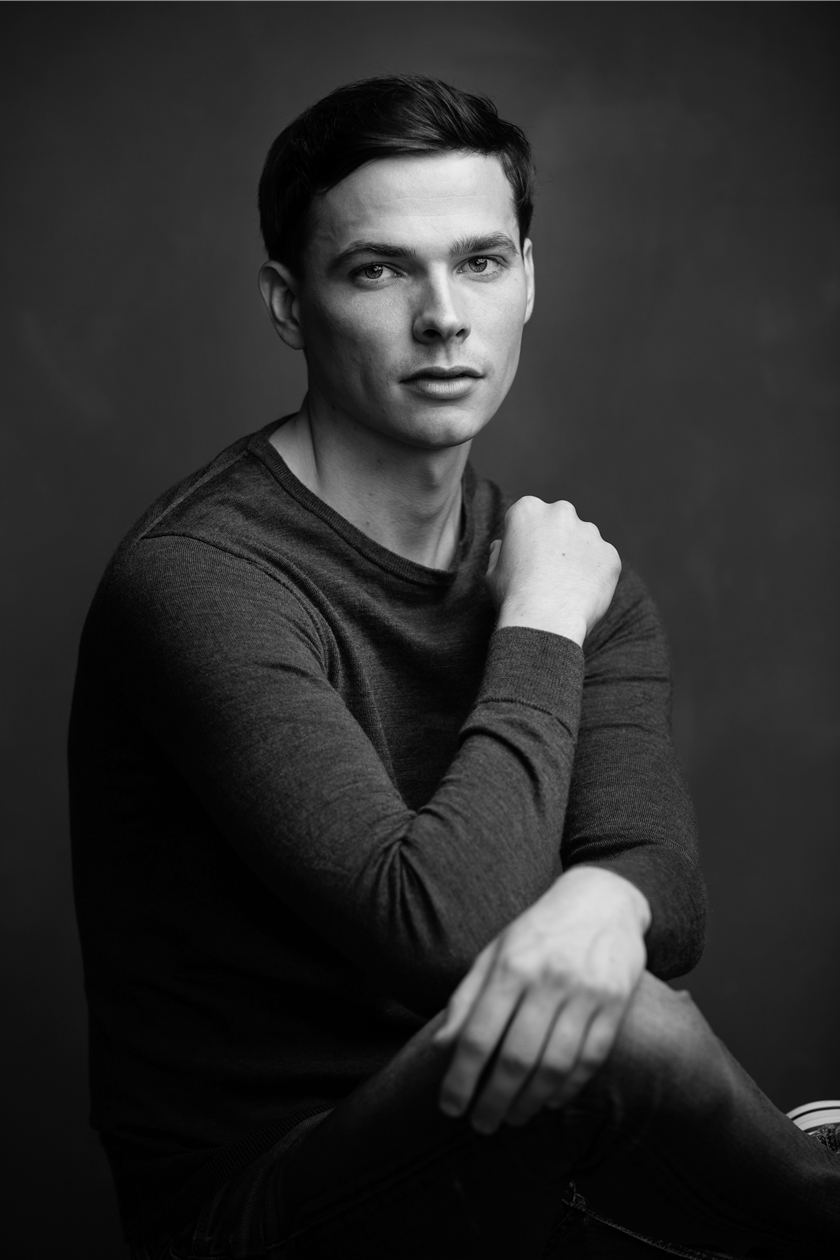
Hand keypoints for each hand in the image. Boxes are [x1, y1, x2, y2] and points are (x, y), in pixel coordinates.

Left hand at [434, 867, 648, 1133]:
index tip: (450, 1107)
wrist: (603, 900)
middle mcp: (548, 979)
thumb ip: (467, 998)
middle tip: (481, 1124)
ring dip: (530, 1102)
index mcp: (511, 965)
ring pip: (555, 1065)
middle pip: (517, 1058)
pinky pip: (591, 1058)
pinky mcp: (616, 1003)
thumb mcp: (495, 952)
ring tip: (513, 1117)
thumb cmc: (539, 932)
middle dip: (494, 1101)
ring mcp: (586, 992)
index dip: (461, 1078)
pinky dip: (569, 1088)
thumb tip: (440, 1046)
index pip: (479, 1035)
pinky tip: (550, 1101)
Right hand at [486, 497, 619, 644]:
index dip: (526, 541)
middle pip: (559, 523)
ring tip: (565, 587)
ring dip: (577, 557)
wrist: (545, 621)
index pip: (528, 518)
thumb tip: (501, 546)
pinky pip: (602, 562)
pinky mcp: (610, 554)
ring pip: (584, 541)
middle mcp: (561, 512)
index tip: (526, 561)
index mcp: (528, 509)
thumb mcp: (493, 572)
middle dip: (556, 542)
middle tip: (548, 573)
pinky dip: (595, 575)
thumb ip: (499, 553)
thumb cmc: (513, 597)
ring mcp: (589, 532)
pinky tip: (581, 594)